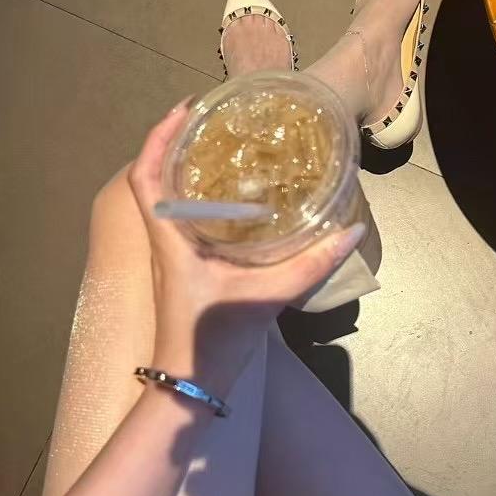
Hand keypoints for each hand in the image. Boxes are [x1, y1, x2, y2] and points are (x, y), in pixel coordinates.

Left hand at [127, 99, 365, 396]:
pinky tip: (232, 196)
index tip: (184, 110)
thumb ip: (309, 265)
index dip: (157, 137)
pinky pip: (183, 219)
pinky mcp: (183, 269)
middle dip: (175, 143)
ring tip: (221, 146)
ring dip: (184, 168)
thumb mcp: (265, 299)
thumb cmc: (212, 339)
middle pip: (155, 179)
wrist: (190, 386)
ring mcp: (171, 256)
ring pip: (167, 198)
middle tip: (212, 120)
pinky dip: (199, 197)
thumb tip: (349, 231)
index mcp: (170, 239)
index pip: (146, 177)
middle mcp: (164, 241)